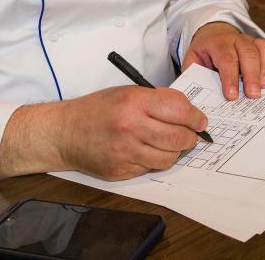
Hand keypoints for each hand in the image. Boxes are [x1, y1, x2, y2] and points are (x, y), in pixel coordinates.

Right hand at [0, 86, 206, 181]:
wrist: (64, 132)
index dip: (196, 117)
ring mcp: (125, 151)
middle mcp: (130, 127)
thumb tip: (188, 111)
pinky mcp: (121, 170)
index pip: (179, 110)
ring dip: (176, 152)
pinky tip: (149, 151)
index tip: (200, 121)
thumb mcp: (127, 92)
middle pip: (179, 138)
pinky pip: (152, 168)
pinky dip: (156, 160)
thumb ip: (157, 100)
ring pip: (169, 158)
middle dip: (191, 137)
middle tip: (191, 134)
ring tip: (170, 143)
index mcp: (134, 102)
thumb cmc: (97, 109)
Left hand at [183, 22, 264, 99]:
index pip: (226, 58)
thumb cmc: (205, 51)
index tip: (232, 95)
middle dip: (252, 75)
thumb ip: (194, 73)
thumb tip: (196, 92)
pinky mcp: (262, 45)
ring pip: (263, 49)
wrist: (214, 33)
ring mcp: (251, 41)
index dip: (230, 77)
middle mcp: (236, 39)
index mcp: (217, 43)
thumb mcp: (192, 59)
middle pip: (248, 54)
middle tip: (253, 94)